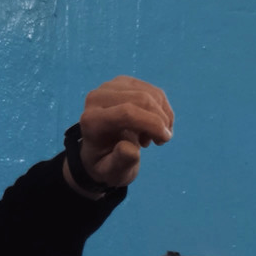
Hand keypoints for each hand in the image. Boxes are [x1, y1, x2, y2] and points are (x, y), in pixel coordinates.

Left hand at [70, 76, 173, 192]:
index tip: (165, 139)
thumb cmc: (107, 163)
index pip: (126, 113)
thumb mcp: (113, 172)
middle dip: (159, 120)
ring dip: (162, 116)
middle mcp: (96, 98)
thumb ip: (120, 163)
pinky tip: (155, 125)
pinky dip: (162, 109)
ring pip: (150, 94)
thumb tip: (130, 149)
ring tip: (154, 137)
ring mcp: (110, 86)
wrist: (100, 150)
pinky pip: (153, 91)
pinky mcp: (123, 82)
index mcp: (91, 121)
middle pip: (141, 99)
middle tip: (160, 141)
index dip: (152, 124)